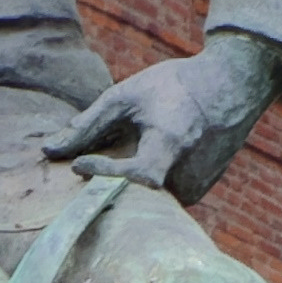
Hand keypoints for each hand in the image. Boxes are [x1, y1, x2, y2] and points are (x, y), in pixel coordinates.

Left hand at [42, 32, 281, 202]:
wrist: (232, 85)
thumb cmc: (175, 86)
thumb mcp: (127, 95)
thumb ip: (88, 125)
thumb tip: (49, 151)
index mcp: (171, 142)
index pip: (136, 176)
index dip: (106, 175)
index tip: (79, 165)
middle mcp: (188, 172)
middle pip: (133, 192)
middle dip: (108, 183)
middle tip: (90, 164)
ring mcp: (197, 186)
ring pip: (145, 197)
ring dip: (126, 182)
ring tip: (124, 153)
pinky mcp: (198, 192)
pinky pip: (160, 196)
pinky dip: (146, 182)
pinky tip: (146, 156)